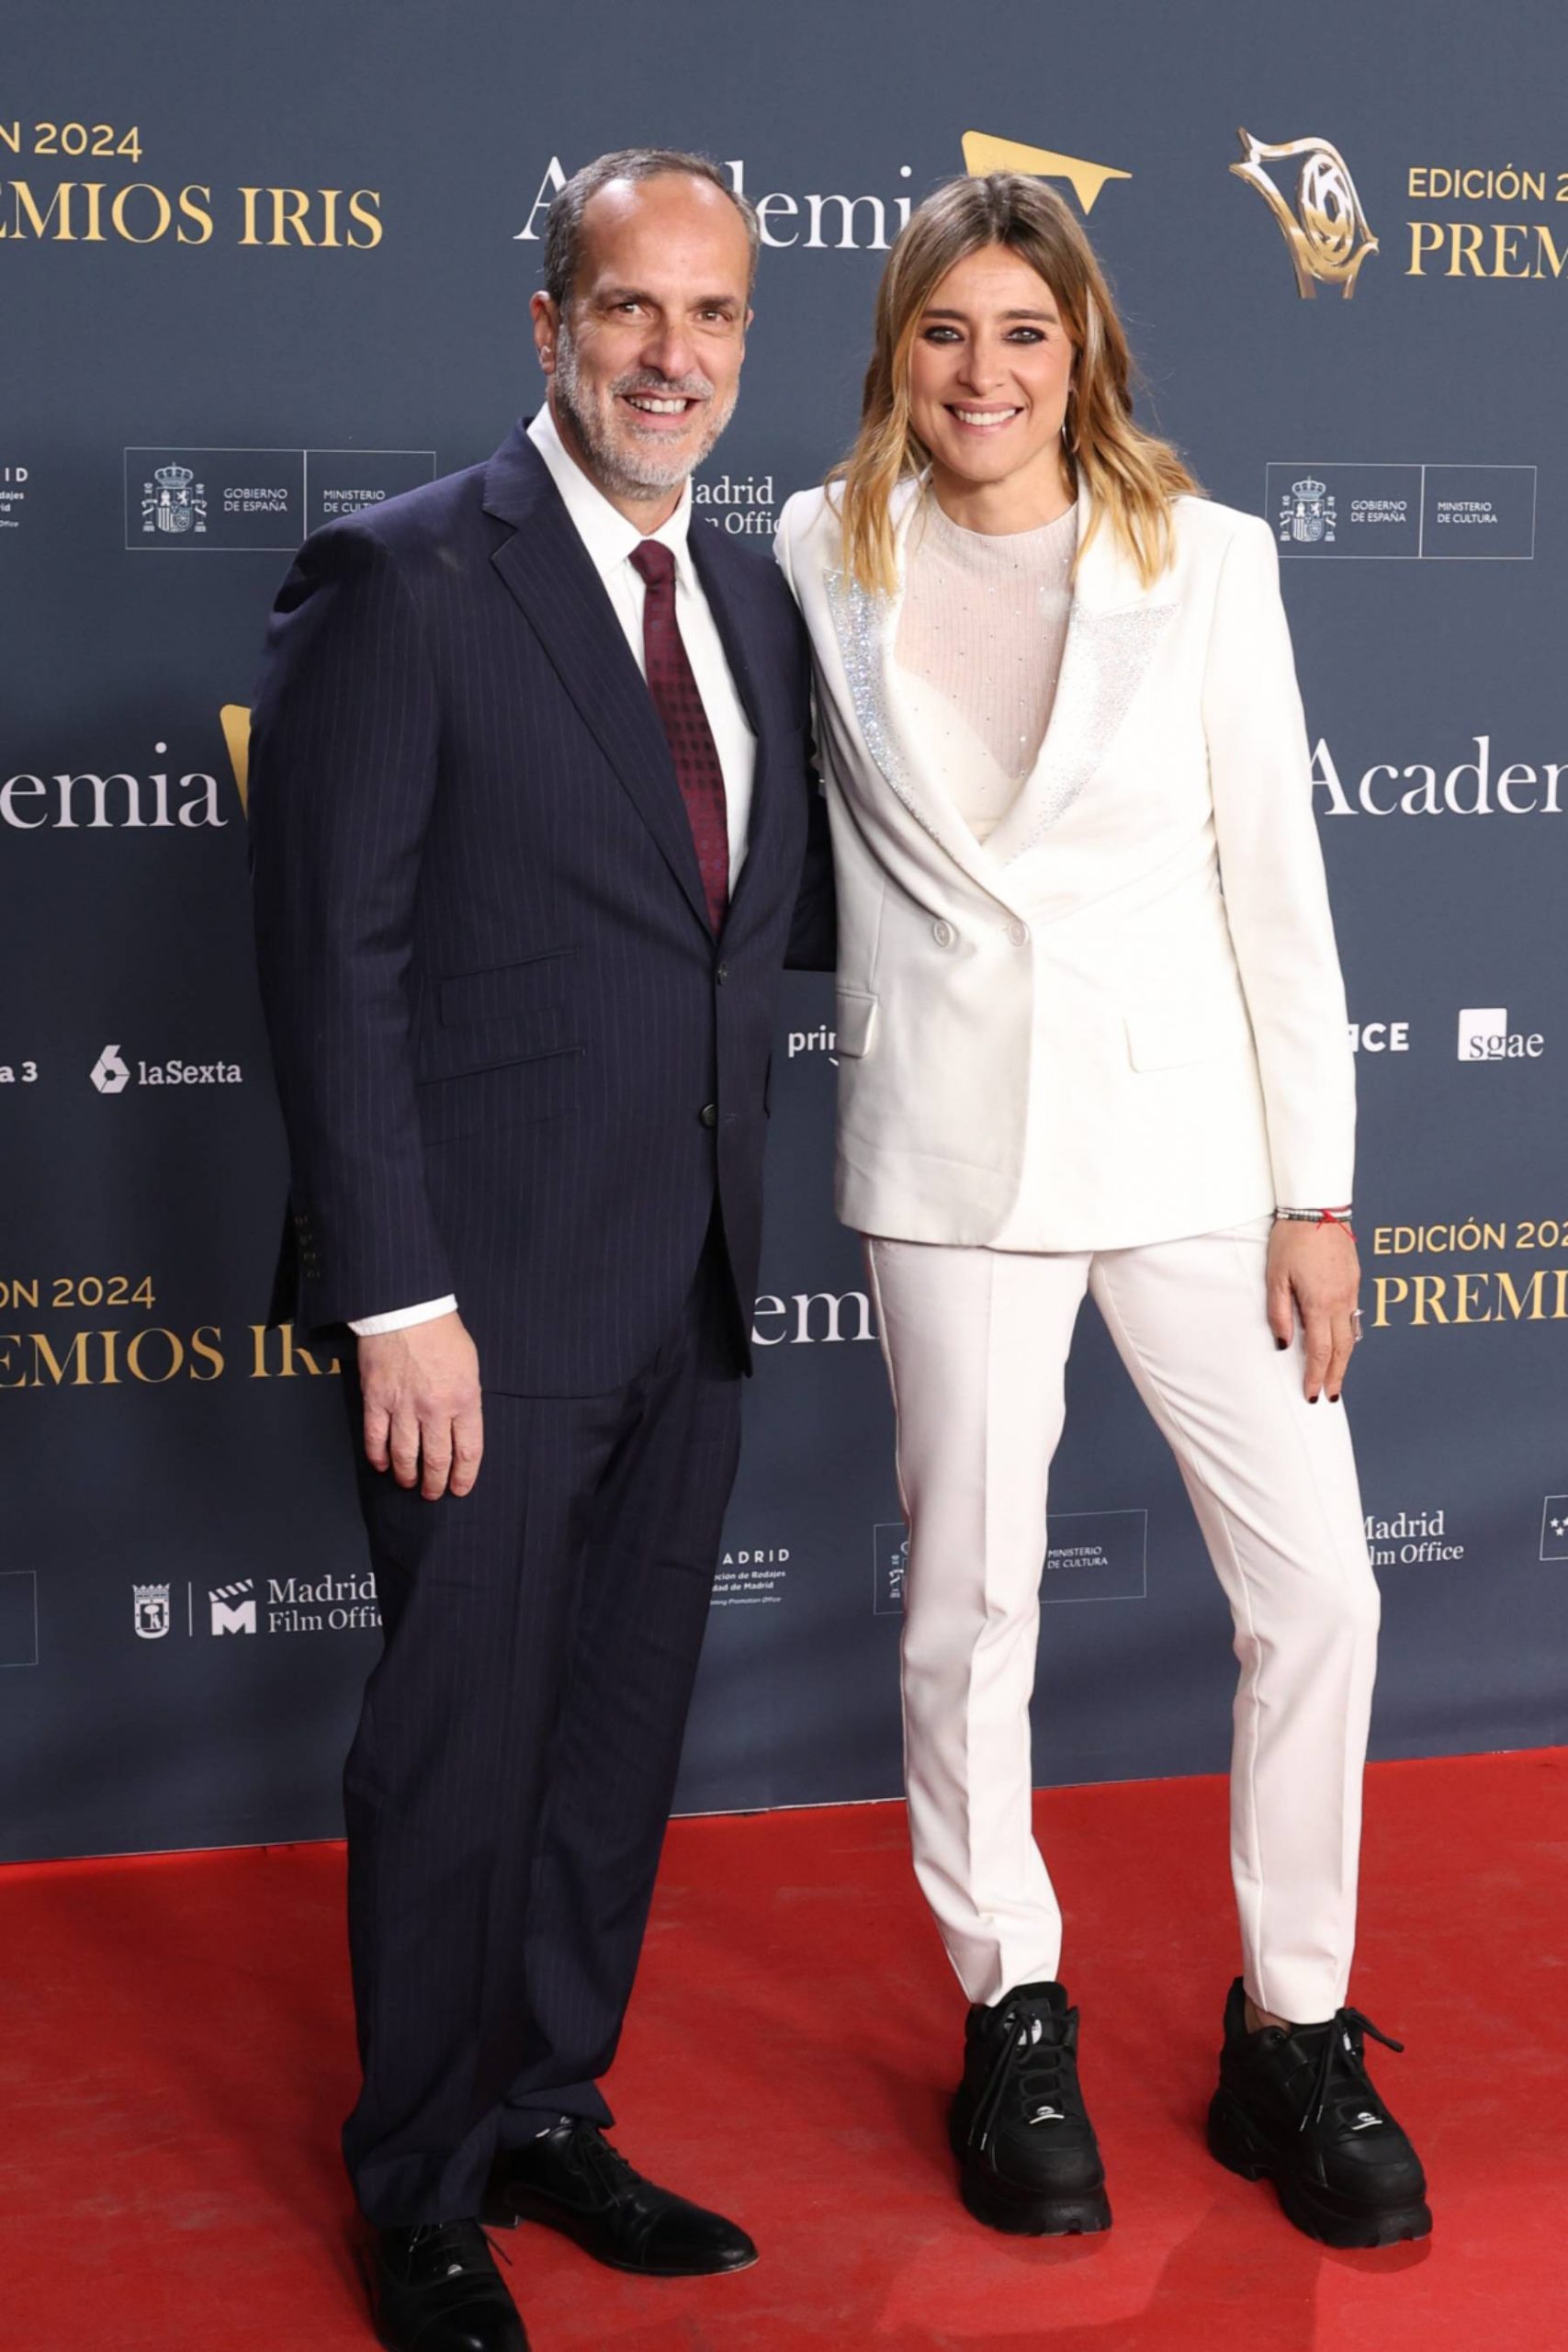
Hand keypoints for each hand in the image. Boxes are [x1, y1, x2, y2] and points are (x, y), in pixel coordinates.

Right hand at [357, 1311, 482, 1497]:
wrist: (406, 1309)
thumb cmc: (442, 1332)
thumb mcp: (470, 1365)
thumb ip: (467, 1398)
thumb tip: (461, 1426)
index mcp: (465, 1400)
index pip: (468, 1452)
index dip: (464, 1477)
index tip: (460, 1488)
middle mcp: (435, 1409)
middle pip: (436, 1460)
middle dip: (435, 1483)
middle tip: (432, 1492)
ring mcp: (403, 1407)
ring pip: (405, 1455)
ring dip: (407, 1475)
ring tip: (409, 1482)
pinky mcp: (376, 1400)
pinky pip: (375, 1438)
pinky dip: (378, 1457)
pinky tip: (382, 1465)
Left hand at [1266, 1219, 1359, 1403]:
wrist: (1317, 1209)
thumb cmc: (1291, 1240)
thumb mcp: (1275, 1277)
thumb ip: (1279, 1312)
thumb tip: (1284, 1343)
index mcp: (1320, 1303)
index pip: (1321, 1351)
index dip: (1317, 1375)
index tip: (1312, 1394)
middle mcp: (1341, 1301)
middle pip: (1342, 1349)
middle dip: (1336, 1375)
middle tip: (1331, 1396)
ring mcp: (1351, 1290)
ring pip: (1351, 1333)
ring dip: (1344, 1358)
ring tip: (1336, 1376)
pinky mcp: (1355, 1280)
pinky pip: (1354, 1316)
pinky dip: (1349, 1335)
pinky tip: (1342, 1342)